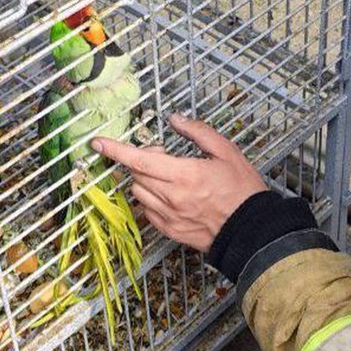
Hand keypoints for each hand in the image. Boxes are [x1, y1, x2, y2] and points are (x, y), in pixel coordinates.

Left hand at [92, 114, 266, 251]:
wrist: (251, 230)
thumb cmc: (243, 191)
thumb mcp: (227, 152)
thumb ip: (198, 132)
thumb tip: (176, 120)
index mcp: (185, 175)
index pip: (138, 160)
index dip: (115, 150)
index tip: (98, 142)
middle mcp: (172, 197)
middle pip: (136, 174)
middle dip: (141, 160)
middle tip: (162, 155)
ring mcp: (169, 216)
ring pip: (139, 192)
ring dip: (144, 180)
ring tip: (167, 176)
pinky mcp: (170, 230)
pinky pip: (147, 211)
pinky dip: (151, 199)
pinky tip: (169, 195)